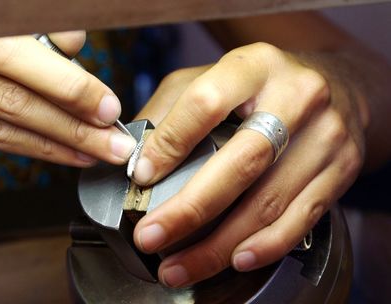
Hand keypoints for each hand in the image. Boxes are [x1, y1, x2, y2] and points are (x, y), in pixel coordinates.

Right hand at [0, 32, 135, 199]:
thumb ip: (24, 50)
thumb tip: (73, 41)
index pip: (15, 25)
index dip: (63, 49)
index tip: (101, 85)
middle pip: (12, 60)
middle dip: (73, 92)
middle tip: (110, 116)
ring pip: (10, 104)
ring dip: (67, 129)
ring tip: (103, 145)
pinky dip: (43, 148)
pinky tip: (72, 155)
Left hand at [132, 42, 366, 286]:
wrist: (335, 85)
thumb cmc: (259, 87)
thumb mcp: (211, 77)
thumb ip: (170, 110)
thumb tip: (132, 156)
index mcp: (254, 67)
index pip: (206, 104)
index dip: (170, 144)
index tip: (142, 176)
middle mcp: (296, 96)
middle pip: (241, 162)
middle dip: (190, 209)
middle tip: (150, 236)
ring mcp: (325, 135)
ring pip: (269, 200)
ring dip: (218, 244)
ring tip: (180, 266)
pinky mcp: (341, 169)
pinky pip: (302, 217)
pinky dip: (265, 245)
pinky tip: (234, 259)